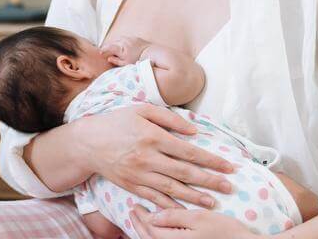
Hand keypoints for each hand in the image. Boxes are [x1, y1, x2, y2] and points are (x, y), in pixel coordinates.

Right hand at [77, 104, 235, 210]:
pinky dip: (171, 205)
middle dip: (210, 181)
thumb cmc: (117, 121)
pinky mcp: (132, 186)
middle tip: (229, 187)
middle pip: (185, 172)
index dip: (212, 160)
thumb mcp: (142, 110)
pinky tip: (185, 209)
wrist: (88, 142)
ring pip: (173, 188)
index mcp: (153, 137)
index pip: (190, 152)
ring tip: (213, 203)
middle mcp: (148, 158)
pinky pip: (155, 197)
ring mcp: (139, 174)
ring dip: (195, 197)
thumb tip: (194, 131)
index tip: (228, 166)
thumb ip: (169, 118)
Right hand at [100, 36, 149, 65]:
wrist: (151, 53)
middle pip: (112, 42)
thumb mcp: (126, 64)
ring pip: (118, 40)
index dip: (103, 50)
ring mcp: (129, 38)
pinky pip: (125, 39)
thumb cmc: (138, 60)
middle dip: (108, 46)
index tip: (100, 53)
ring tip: (113, 49)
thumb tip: (108, 58)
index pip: (108, 47)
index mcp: (120, 48)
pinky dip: (121, 42)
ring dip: (115, 43)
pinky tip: (122, 46)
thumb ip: (116, 61)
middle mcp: (123, 41)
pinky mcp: (134, 37)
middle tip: (105, 51)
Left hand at [130, 205, 258, 238]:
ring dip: (146, 232)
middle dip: (140, 225)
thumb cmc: (225, 230)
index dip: (141, 217)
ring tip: (141, 220)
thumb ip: (174, 217)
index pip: (150, 229)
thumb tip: (152, 216)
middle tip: (134, 211)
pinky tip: (157, 229)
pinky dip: (157, 237)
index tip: (136, 206)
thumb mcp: (198, 218)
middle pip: (150, 238)